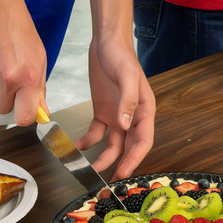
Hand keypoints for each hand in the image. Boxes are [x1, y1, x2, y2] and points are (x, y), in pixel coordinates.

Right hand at [0, 0, 47, 125]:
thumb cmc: (21, 32)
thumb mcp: (39, 59)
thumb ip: (39, 89)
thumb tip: (41, 113)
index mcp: (28, 78)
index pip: (23, 117)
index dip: (24, 115)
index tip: (25, 109)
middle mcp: (6, 79)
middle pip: (3, 109)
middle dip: (8, 98)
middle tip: (13, 77)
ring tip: (2, 58)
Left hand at [75, 35, 154, 178]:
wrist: (106, 41)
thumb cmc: (121, 56)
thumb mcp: (126, 76)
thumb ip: (128, 101)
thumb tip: (126, 125)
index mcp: (145, 109)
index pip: (143, 140)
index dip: (135, 159)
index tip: (124, 173)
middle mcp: (132, 116)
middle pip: (129, 146)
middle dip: (121, 164)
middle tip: (109, 181)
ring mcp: (117, 115)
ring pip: (112, 144)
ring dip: (103, 157)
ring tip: (90, 169)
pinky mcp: (102, 111)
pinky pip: (96, 132)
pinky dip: (88, 141)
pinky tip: (77, 147)